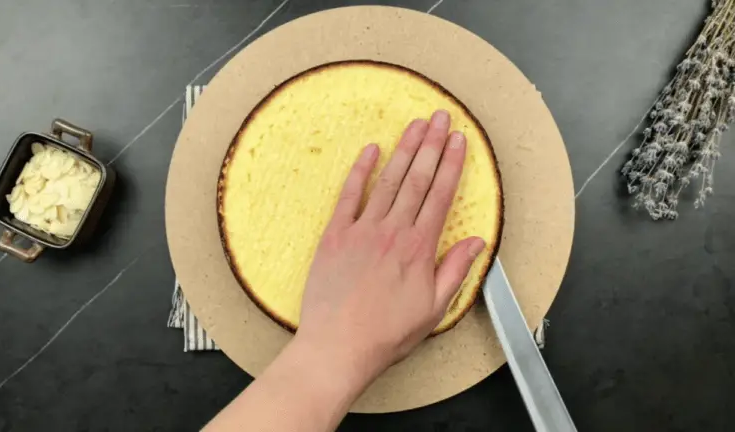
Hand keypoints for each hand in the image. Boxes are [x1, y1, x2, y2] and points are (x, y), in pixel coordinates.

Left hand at [296, 110, 485, 386]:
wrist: (338, 348)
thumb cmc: (387, 334)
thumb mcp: (434, 309)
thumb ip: (456, 270)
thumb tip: (477, 242)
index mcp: (419, 248)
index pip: (440, 195)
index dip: (451, 164)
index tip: (459, 140)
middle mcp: (392, 231)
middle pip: (417, 179)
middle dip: (431, 145)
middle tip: (440, 117)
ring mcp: (361, 230)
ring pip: (388, 181)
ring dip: (403, 149)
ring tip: (415, 125)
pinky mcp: (334, 236)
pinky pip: (349, 195)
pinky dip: (360, 171)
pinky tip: (370, 150)